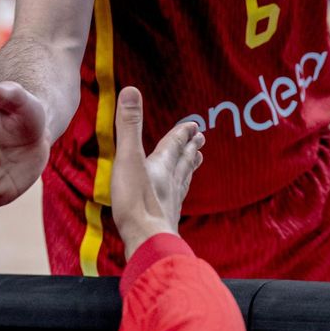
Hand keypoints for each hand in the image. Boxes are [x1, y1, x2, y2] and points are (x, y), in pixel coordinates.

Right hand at [108, 86, 204, 258]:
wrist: (148, 240)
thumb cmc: (136, 201)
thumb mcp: (128, 158)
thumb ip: (129, 126)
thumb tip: (131, 90)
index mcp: (161, 165)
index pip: (174, 144)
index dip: (182, 134)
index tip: (193, 125)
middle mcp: (170, 182)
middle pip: (183, 162)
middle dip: (190, 149)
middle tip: (201, 140)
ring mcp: (170, 202)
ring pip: (183, 181)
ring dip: (189, 169)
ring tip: (196, 162)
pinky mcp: (166, 220)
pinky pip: (176, 200)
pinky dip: (179, 192)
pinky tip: (177, 197)